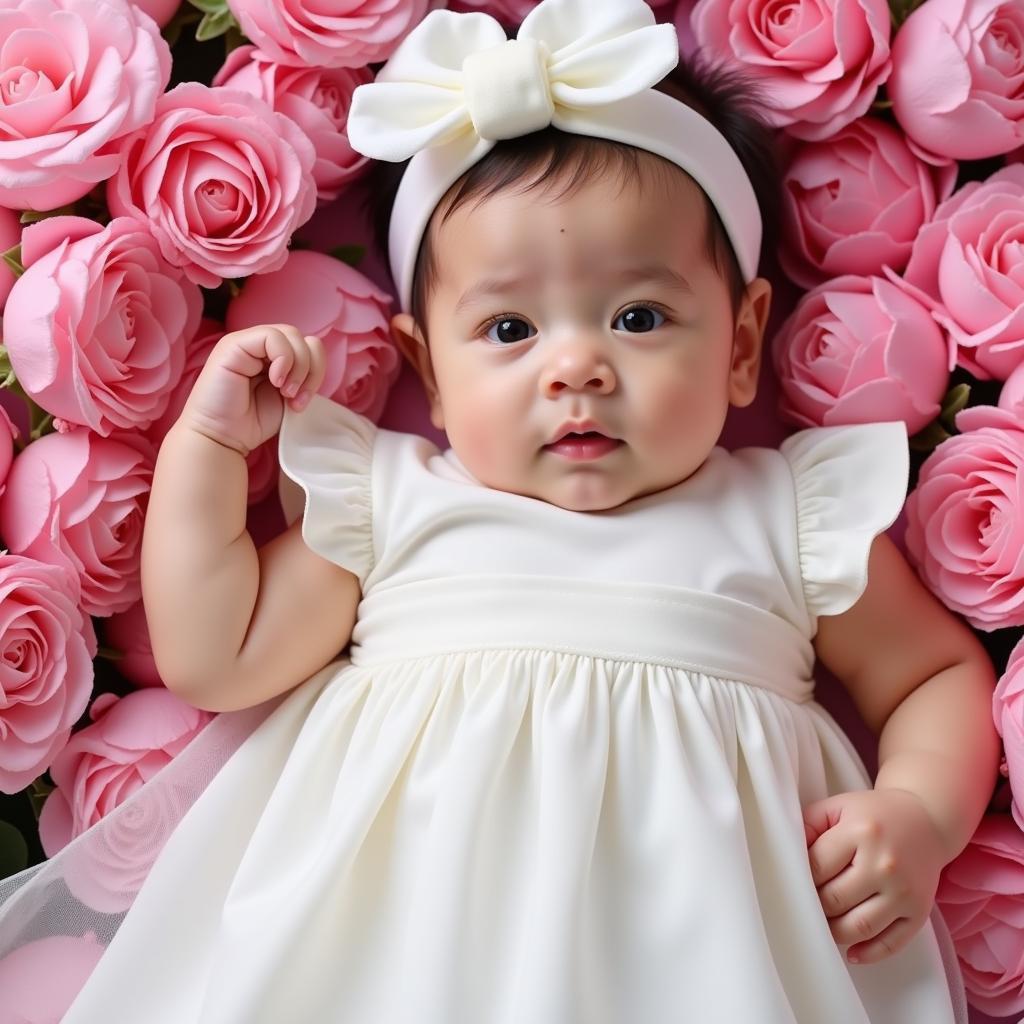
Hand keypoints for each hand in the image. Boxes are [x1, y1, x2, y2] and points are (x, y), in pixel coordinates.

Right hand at [178, 324, 325, 454]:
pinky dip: (283, 359)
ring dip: (298, 367)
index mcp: (276, 358)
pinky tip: (275, 382)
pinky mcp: (234, 344)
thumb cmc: (252, 422)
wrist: (222, 437)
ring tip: (285, 392)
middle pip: (305, 339)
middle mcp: (262, 347)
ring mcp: (247, 343)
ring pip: (292, 334)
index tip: (302, 402)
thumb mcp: (290, 398)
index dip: (316, 373)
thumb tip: (317, 365)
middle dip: (311, 371)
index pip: (311, 347)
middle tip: (295, 398)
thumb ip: (303, 377)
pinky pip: (272, 336)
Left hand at [802, 788, 946, 964]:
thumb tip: (784, 852)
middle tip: (805, 903)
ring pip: (859, 927)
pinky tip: (851, 951)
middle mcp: (884, 864)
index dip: (800, 878)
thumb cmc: (873, 815)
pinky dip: (868, 954)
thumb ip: (808, 825)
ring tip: (824, 925)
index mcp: (861, 833)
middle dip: (815, 905)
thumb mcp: (838, 807)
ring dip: (834, 932)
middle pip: (835, 899)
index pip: (818, 867)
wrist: (927, 821)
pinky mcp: (919, 912)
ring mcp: (904, 892)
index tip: (793, 881)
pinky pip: (892, 943)